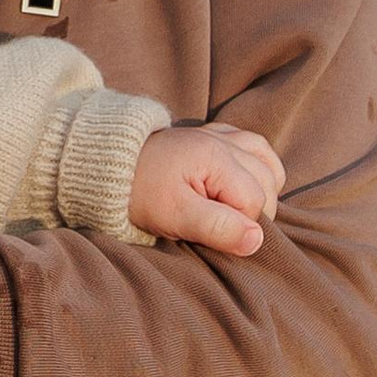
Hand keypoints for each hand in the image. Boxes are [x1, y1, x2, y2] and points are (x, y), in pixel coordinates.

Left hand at [128, 120, 285, 259]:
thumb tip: (257, 240)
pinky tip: (244, 184)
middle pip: (267, 183)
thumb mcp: (174, 216)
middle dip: (252, 212)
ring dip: (262, 190)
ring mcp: (222, 136)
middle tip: (220, 227)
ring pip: (268, 164)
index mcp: (217, 157)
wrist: (108, 166)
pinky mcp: (216, 136)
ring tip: (235, 210)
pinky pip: (256, 148)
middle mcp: (225, 141)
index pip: (256, 202)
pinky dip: (258, 167)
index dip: (239, 226)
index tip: (211, 233)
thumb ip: (218, 227)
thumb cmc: (139, 193)